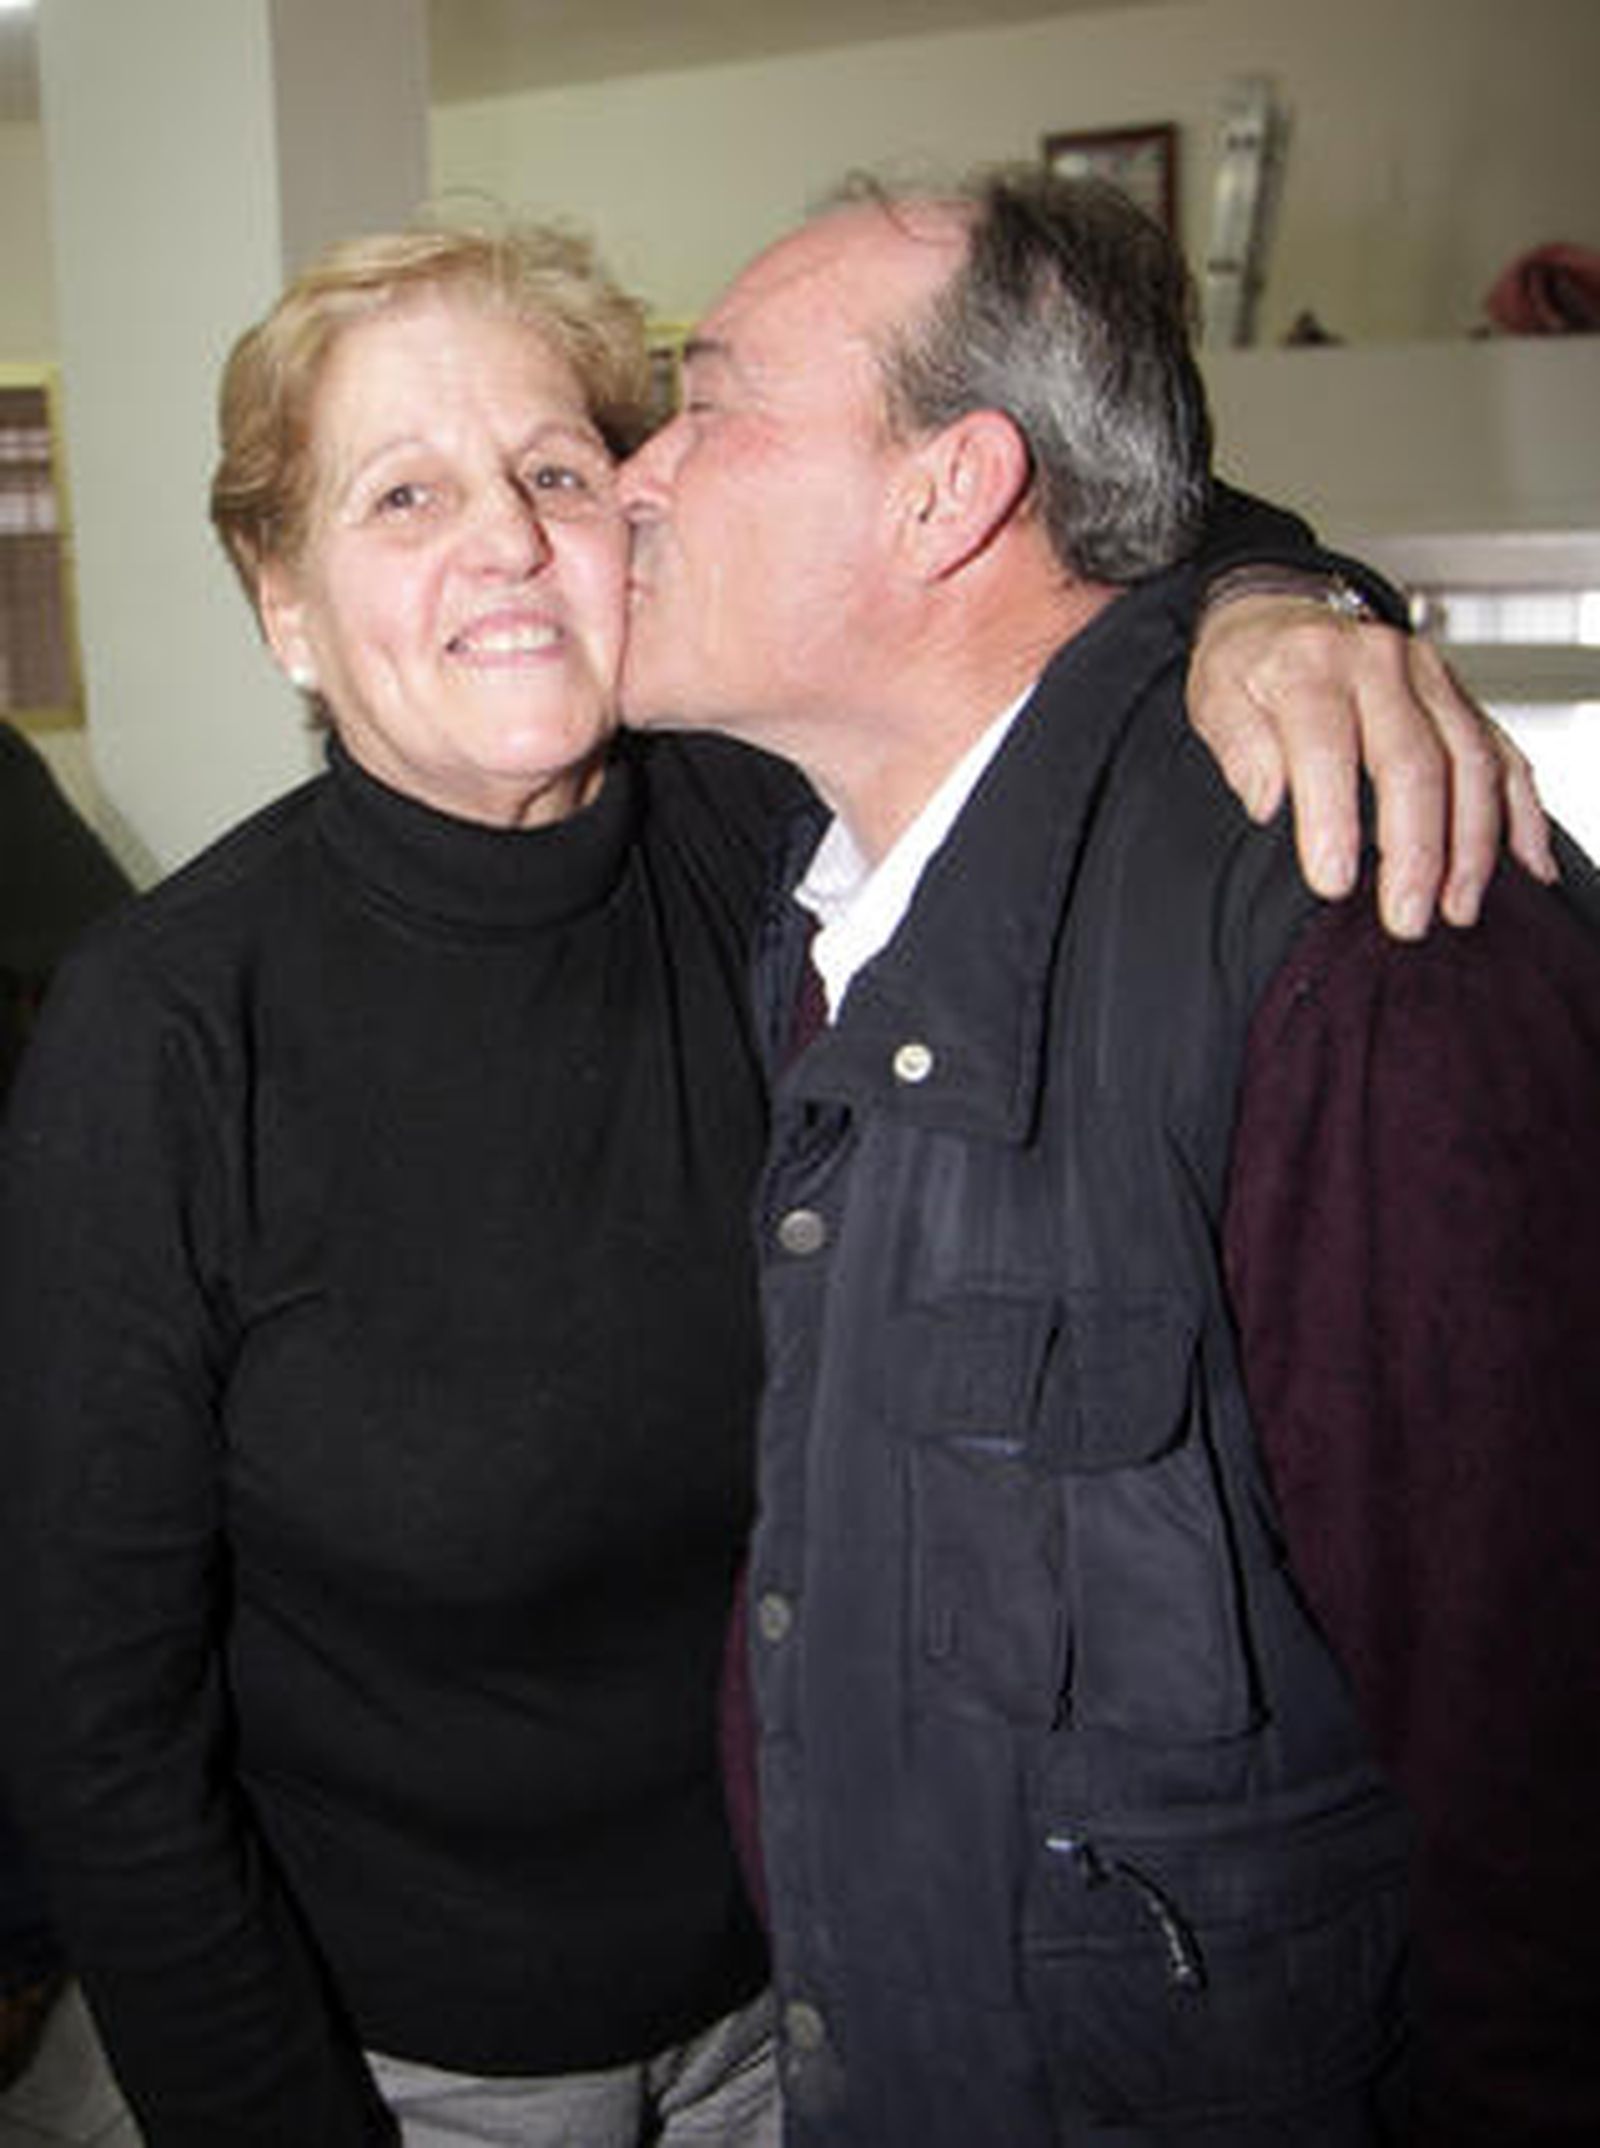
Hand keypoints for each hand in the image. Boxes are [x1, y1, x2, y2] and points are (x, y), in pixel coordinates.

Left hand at [1188, 594, 1555, 936]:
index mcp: (1311, 666)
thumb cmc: (1250, 667)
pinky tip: (1525, 861)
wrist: (1284, 613)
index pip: (1327, 748)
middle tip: (1405, 916)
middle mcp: (1379, 665)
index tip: (1333, 882)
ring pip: (1472, 761)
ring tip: (1457, 906)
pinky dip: (1521, 811)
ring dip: (1472, 843)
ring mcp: (1431, 679)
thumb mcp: (1215, 696)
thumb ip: (1239, 748)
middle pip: (1414, 761)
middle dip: (1416, 849)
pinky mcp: (1462, 697)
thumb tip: (1266, 800)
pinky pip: (1504, 753)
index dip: (1332, 820)